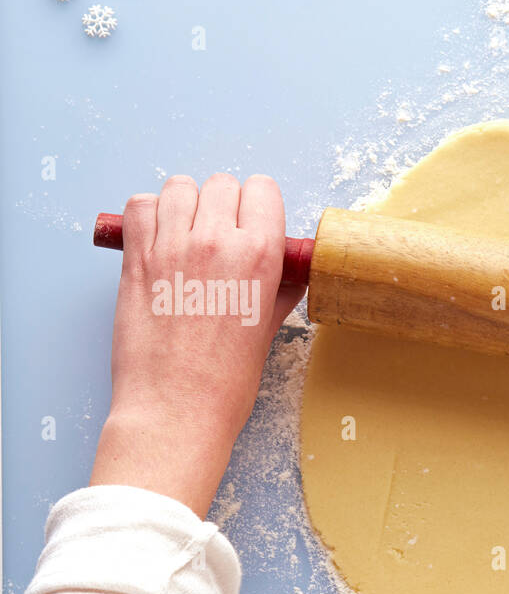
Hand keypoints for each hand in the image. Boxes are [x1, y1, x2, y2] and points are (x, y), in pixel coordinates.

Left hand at [90, 174, 304, 516]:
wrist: (176, 409)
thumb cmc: (225, 381)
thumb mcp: (267, 330)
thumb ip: (278, 290)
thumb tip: (288, 274)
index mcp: (259, 256)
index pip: (263, 190)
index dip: (259, 206)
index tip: (254, 225)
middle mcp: (215, 241)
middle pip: (222, 184)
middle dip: (224, 205)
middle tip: (220, 237)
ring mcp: (171, 245)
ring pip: (179, 187)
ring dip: (185, 204)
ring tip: (186, 236)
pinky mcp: (135, 257)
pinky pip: (139, 206)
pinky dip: (148, 214)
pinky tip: (158, 241)